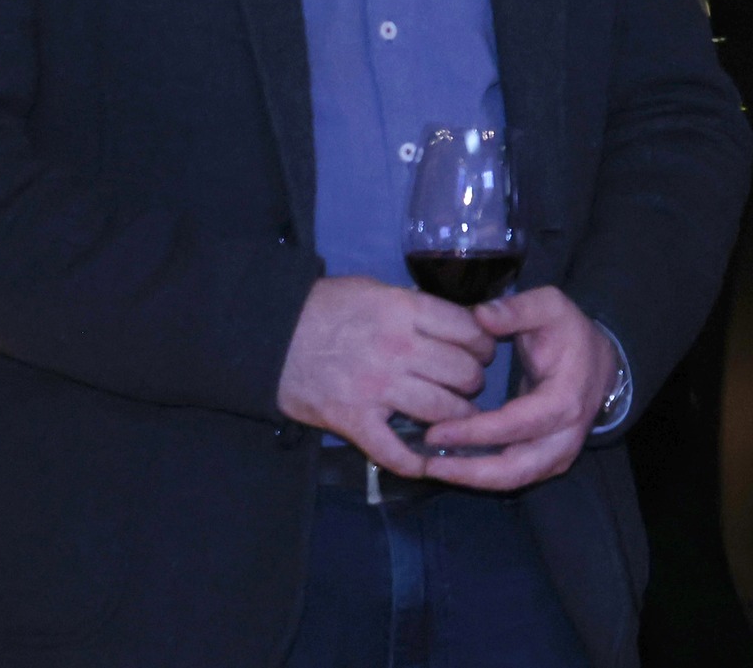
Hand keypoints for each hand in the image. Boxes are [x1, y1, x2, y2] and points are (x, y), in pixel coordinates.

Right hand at [276, 276, 496, 475]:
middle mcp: (398, 349)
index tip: (482, 350)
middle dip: (473, 380)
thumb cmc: (323, 306)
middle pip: (462, 371)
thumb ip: (413, 306)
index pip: (467, 329)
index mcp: (404, 311)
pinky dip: (414, 462)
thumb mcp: (373, 290)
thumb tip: (451, 321)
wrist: (268, 335)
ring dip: (458, 416)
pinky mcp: (354, 420)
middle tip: (469, 384)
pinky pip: (394, 450)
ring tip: (459, 416)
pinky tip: (428, 463)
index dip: (483, 342)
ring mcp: (377, 388)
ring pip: (442, 409)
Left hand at [420, 285, 618, 491]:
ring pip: (514, 481)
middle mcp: (566, 435)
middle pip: (516, 469)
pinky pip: (514, 478)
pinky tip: (453, 465)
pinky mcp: (549, 464)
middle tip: (428, 464)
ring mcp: (560, 454)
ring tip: (432, 468)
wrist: (599, 362)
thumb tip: (481, 315)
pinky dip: (482, 477)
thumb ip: (516, 310)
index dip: (474, 432)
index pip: (516, 425)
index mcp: (566, 399)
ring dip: (472, 479)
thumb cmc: (569, 333)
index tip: (434, 432)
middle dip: (469, 471)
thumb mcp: (549, 307)